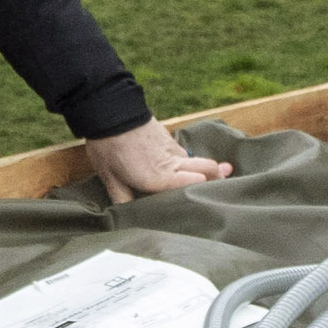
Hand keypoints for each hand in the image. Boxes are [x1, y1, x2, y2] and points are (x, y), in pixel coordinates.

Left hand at [82, 119, 230, 202]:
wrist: (111, 110)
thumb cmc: (109, 146)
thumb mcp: (110, 177)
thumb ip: (123, 199)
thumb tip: (128, 217)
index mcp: (159, 177)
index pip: (196, 183)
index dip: (202, 193)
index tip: (202, 204)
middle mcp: (173, 163)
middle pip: (209, 169)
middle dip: (218, 179)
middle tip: (218, 192)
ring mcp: (174, 149)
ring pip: (199, 162)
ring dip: (206, 171)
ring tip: (206, 183)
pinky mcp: (170, 140)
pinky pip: (186, 155)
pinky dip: (189, 163)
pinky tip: (181, 170)